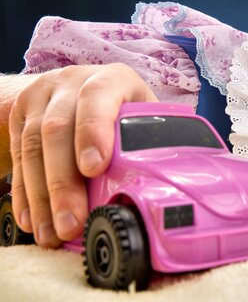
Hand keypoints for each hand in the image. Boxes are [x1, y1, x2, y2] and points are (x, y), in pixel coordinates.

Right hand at [9, 63, 157, 247]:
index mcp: (111, 78)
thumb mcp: (145, 113)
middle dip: (64, 182)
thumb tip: (166, 184)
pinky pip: (17, 156)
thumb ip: (153, 139)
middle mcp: (72, 81)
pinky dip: (25, 193)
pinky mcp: (21, 115)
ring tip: (52, 232)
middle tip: (72, 221)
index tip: (93, 169)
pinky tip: (33, 219)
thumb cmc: (126, 108)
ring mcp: (42, 96)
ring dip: (42, 196)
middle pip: (58, 129)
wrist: (81, 85)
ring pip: (32, 146)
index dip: (93, 133)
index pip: (97, 98)